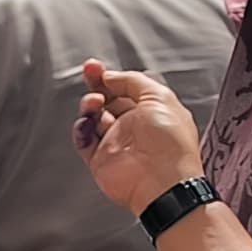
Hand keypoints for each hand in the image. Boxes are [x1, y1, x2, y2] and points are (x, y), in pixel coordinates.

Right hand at [76, 60, 204, 215]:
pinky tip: (87, 122)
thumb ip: (132, 81)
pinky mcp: (100, 159)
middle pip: (108, 99)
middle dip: (97, 85)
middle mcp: (134, 126)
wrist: (161, 182)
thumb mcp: (158, 96)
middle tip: (89, 73)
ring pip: (94, 116)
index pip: (126, 89)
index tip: (97, 68)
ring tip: (94, 103)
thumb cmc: (170, 144)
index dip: (111, 77)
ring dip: (90, 105)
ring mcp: (116, 142)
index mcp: (151, 111)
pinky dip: (81, 128)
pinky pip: (84, 139)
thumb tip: (110, 77)